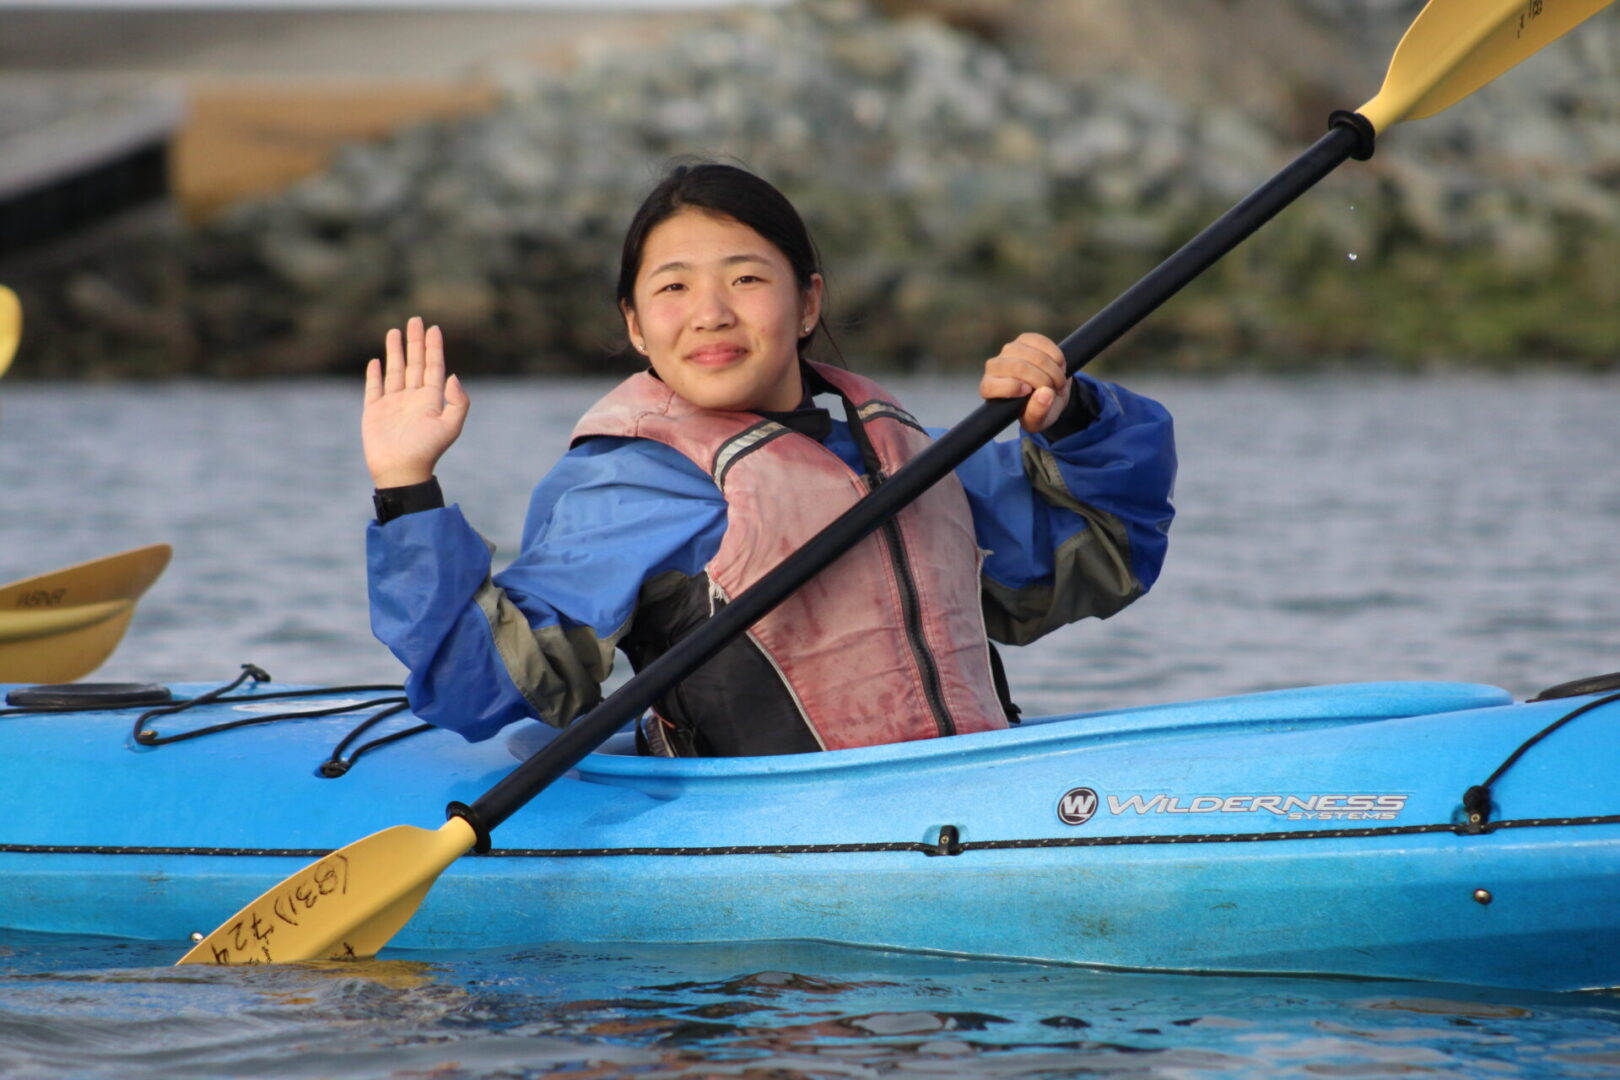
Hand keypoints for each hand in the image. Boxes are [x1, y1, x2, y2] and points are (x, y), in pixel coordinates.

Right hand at [362, 316, 469, 488]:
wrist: (401, 471)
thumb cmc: (427, 451)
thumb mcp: (451, 426)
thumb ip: (458, 401)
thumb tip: (454, 376)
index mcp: (432, 400)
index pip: (434, 367)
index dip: (434, 348)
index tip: (434, 328)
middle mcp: (413, 398)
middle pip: (415, 363)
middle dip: (415, 342)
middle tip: (416, 319)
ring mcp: (394, 404)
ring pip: (395, 371)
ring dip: (395, 351)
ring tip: (395, 331)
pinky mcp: (375, 412)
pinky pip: (374, 388)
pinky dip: (375, 374)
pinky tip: (376, 361)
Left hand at [978, 332, 1071, 432]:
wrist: (1050, 392)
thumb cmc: (1037, 410)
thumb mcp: (1038, 421)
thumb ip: (1038, 413)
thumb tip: (1045, 394)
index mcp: (989, 389)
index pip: (991, 386)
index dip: (1012, 388)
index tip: (1030, 392)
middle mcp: (994, 367)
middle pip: (1017, 367)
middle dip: (1042, 379)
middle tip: (1056, 389)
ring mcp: (1008, 350)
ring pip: (1031, 354)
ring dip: (1052, 368)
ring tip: (1059, 381)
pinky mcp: (1024, 339)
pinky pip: (1040, 341)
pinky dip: (1054, 354)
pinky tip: (1059, 365)